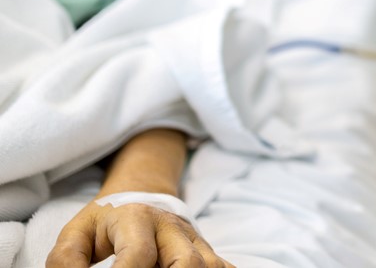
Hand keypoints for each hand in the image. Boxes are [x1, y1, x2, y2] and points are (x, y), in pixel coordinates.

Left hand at [46, 199, 231, 267]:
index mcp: (137, 220)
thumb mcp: (76, 234)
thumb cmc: (105, 224)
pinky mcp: (207, 250)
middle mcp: (172, 228)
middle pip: (188, 262)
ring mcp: (194, 240)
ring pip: (211, 265)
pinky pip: (225, 265)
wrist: (141, 197)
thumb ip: (67, 261)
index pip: (139, 255)